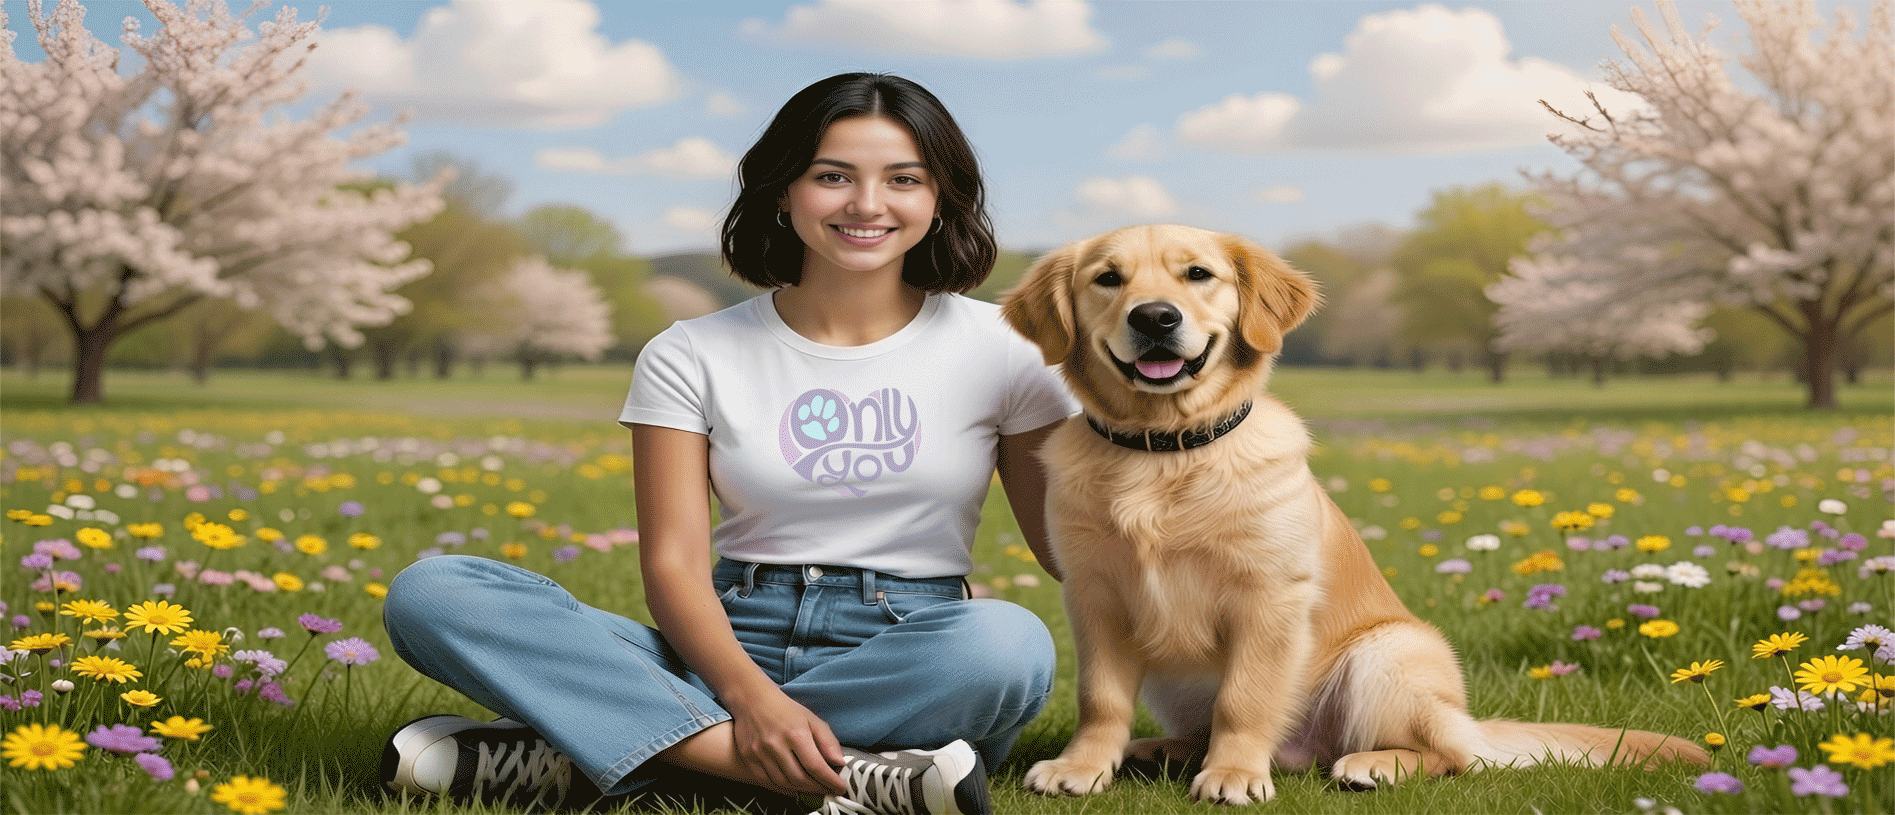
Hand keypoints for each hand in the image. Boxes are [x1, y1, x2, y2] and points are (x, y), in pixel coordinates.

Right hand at [726, 687, 847, 795]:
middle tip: (828, 790)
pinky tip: (794, 788)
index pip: (816, 766)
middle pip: (799, 778)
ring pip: (783, 783)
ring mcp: (759, 754)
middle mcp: (776, 746)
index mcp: (795, 734)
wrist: (752, 700)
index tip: (841, 788)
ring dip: (801, 790)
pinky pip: (767, 782)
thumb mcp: (811, 719)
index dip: (830, 781)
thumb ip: (827, 741)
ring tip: (813, 789)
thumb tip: (840, 763)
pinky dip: (782, 789)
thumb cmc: (786, 710)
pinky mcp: (748, 759)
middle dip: (818, 788)